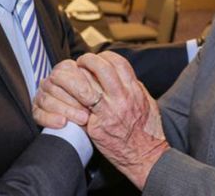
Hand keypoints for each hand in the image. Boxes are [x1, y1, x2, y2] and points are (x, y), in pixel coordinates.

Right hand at [33, 59, 97, 128]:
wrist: (87, 120)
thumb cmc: (93, 102)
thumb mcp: (95, 90)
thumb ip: (94, 85)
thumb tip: (96, 90)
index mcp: (65, 69)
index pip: (65, 72)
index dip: (79, 86)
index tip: (91, 99)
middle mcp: (51, 79)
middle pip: (55, 86)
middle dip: (73, 101)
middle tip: (88, 112)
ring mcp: (42, 94)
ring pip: (47, 100)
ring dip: (66, 111)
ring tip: (82, 119)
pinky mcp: (37, 110)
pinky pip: (38, 114)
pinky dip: (50, 119)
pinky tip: (63, 122)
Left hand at [77, 52, 169, 188]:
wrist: (146, 157)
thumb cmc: (149, 131)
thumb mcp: (147, 102)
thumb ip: (134, 87)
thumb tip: (123, 76)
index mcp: (134, 90)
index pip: (117, 62)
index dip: (104, 57)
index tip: (98, 60)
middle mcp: (121, 98)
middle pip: (100, 68)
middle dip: (86, 61)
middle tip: (80, 63)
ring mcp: (107, 113)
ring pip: (84, 86)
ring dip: (72, 78)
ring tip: (67, 77)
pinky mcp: (95, 127)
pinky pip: (78, 109)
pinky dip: (69, 100)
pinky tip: (65, 98)